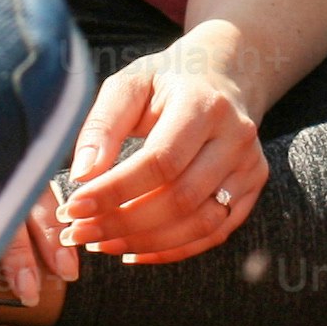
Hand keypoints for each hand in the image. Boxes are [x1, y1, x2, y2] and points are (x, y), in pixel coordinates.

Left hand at [47, 35, 269, 268]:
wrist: (220, 75)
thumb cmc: (165, 82)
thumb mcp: (128, 86)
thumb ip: (103, 126)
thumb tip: (82, 174)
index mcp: (203, 103)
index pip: (159, 161)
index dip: (114, 191)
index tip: (73, 207)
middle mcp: (235, 136)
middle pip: (181, 198)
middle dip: (123, 223)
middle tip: (79, 233)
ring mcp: (250, 164)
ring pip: (201, 223)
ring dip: (145, 242)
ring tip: (101, 243)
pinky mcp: (253, 186)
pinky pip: (215, 232)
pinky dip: (172, 250)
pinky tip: (134, 250)